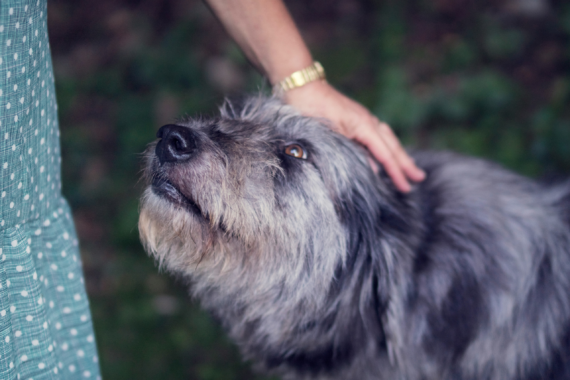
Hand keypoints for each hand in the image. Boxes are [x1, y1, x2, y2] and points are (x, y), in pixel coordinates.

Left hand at [283, 80, 425, 191]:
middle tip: (420, 178)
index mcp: (364, 126)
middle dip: (406, 163)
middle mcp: (368, 121)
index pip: (385, 154)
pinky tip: (385, 152)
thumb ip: (351, 152)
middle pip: (392, 146)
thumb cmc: (312, 109)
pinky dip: (386, 146)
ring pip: (387, 139)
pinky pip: (377, 135)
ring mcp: (363, 118)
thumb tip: (373, 170)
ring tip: (409, 167)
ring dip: (398, 154)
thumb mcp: (330, 135)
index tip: (406, 188)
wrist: (302, 86)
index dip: (396, 173)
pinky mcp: (355, 119)